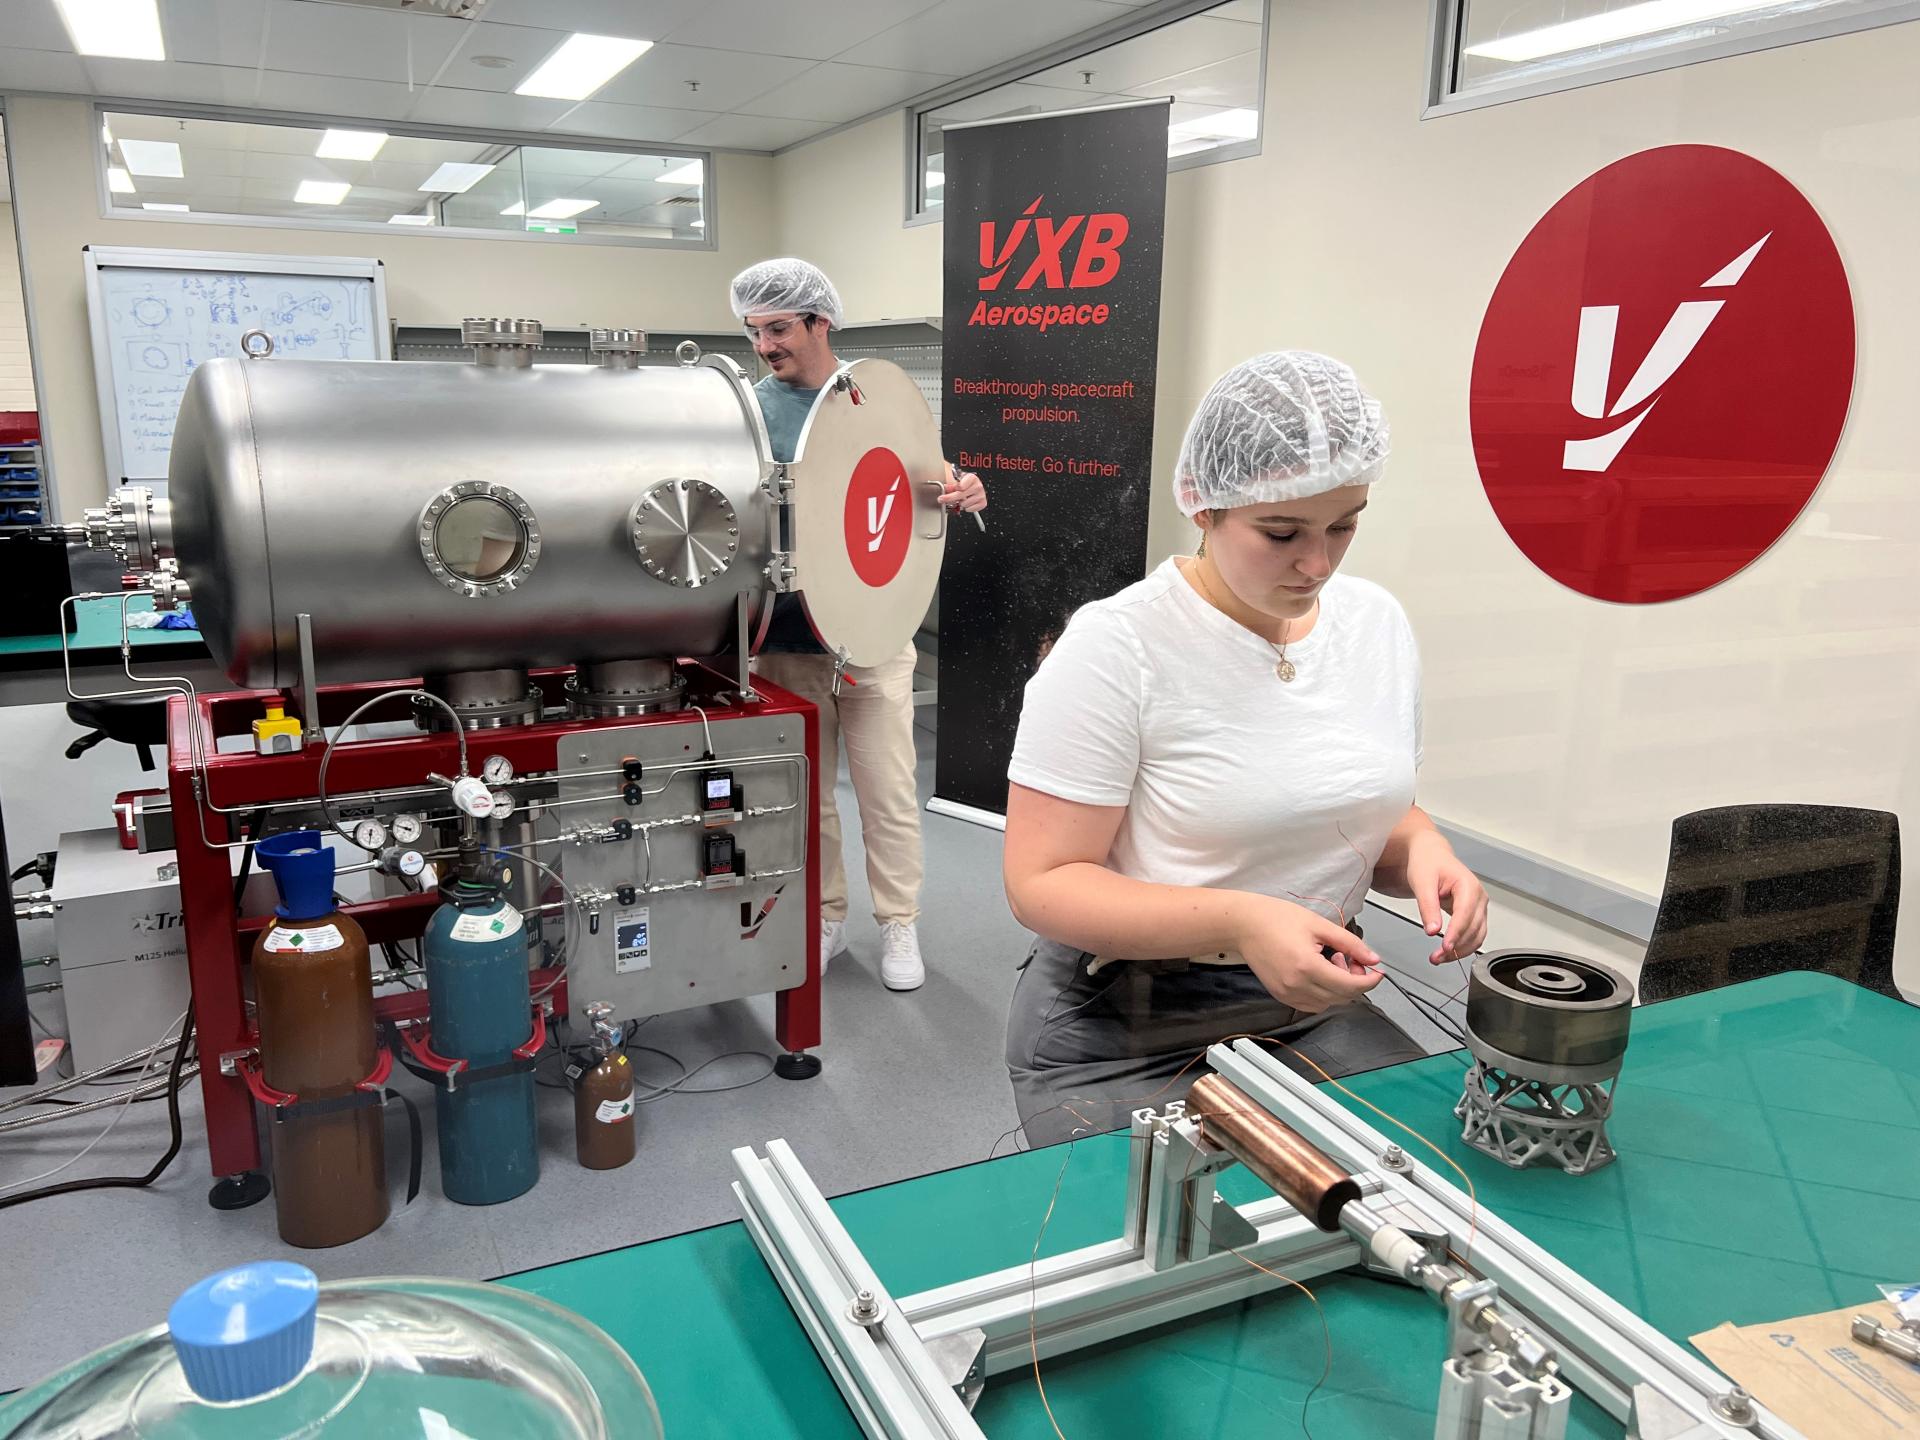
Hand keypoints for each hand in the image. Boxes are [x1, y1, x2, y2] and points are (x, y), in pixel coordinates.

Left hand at [940, 468, 986, 512]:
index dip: (953, 490)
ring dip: (960, 503)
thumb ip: (951, 485)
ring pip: (964, 504)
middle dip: (950, 498)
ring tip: (962, 499)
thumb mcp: (957, 481)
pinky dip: (966, 508)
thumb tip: (945, 488)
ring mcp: (981, 495)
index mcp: (972, 478)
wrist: (974, 486)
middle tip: (941, 499)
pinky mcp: (983, 503)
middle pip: (960, 495)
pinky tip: (967, 502)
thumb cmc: (966, 483)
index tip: (944, 494)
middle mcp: (978, 486)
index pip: (960, 486)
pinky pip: (969, 509)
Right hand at [1233, 896, 1381, 1013]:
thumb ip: (1350, 943)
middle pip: (1342, 997)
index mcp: (1307, 965)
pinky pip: (1311, 1005)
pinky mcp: (1280, 995)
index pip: (1350, 985)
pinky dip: (1323, 994)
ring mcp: (1287, 993)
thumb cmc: (1275, 919)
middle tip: (1353, 960)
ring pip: (1328, 1004)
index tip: (1377, 972)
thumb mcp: (1319, 924)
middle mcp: (1296, 984)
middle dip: (1355, 981)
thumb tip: (1372, 958)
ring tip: (1331, 963)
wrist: (1244, 924)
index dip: (1370, 980)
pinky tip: (1319, 973)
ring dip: (1338, 989)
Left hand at [1405, 833, 1488, 963]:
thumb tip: (1432, 930)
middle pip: (1474, 929)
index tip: (1445, 947)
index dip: (1456, 933)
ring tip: (1439, 958)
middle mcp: (1478, 897)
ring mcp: (1478, 906)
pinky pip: (1473, 934)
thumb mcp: (1422, 882)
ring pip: (1477, 936)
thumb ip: (1428, 906)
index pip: (1465, 914)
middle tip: (1436, 957)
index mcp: (1468, 885)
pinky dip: (1462, 946)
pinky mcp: (1473, 914)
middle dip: (1456, 946)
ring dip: (1460, 950)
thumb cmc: (1427, 863)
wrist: (1430, 856)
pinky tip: (1447, 952)